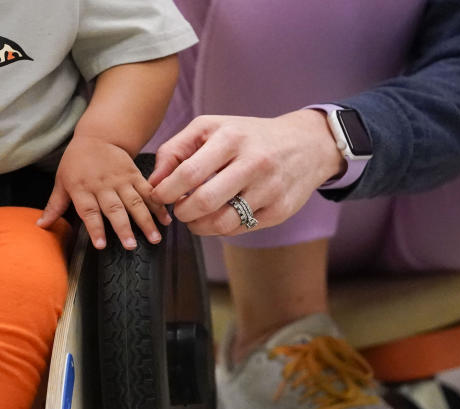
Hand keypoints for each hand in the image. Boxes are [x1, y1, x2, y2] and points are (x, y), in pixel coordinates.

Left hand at [37, 136, 168, 249]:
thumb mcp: (61, 181)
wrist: (98, 137)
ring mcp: (121, 180)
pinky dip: (158, 205)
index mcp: (82, 189)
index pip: (89, 212)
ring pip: (135, 202)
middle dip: (124, 228)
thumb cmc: (76, 162)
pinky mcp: (135, 175)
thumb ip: (54, 206)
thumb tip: (41, 226)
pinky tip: (165, 219)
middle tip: (131, 245)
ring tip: (154, 238)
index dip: (95, 228)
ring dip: (146, 220)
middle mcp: (102, 186)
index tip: (101, 245)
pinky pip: (147, 191)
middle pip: (114, 209)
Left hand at [148, 110, 344, 235]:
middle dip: (182, 212)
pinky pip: (238, 230)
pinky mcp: (279, 210)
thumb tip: (152, 183)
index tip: (160, 196)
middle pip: (204, 202)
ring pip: (221, 222)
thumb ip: (175, 151)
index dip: (166, 192)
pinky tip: (219, 215)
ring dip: (198, 226)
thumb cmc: (247, 136)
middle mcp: (253, 163)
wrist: (306, 144)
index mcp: (232, 138)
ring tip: (194, 216)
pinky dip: (221, 228)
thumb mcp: (210, 128)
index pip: (188, 174)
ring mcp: (269, 189)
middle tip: (179, 208)